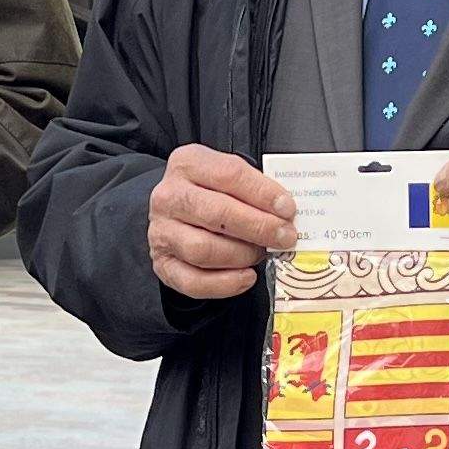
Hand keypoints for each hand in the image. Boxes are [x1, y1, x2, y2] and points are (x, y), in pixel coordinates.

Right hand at [148, 144, 295, 302]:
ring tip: (261, 254)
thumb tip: (286, 213)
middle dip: (258, 227)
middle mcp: (169, 197)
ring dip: (242, 255)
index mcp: (187, 164)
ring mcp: (162, 232)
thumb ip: (254, 189)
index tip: (287, 209)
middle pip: (216, 213)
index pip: (229, 174)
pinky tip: (246, 277)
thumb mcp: (229, 178)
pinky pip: (194, 281)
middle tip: (285, 236)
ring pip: (203, 249)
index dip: (262, 193)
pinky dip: (225, 283)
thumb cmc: (211, 195)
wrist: (177, 215)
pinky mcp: (163, 264)